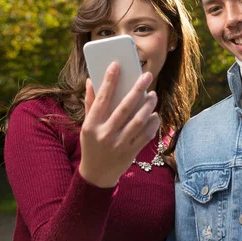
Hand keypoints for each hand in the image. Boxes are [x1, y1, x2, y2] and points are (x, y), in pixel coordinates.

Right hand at [79, 62, 160, 187]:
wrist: (96, 175)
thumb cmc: (92, 145)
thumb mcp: (86, 126)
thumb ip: (90, 104)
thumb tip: (91, 80)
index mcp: (91, 125)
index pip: (102, 99)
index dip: (109, 80)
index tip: (117, 65)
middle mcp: (105, 134)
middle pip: (125, 108)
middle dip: (137, 89)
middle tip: (147, 76)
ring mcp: (119, 144)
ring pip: (139, 121)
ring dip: (148, 105)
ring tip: (153, 95)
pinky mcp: (131, 153)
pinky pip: (146, 135)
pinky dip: (153, 123)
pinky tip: (155, 114)